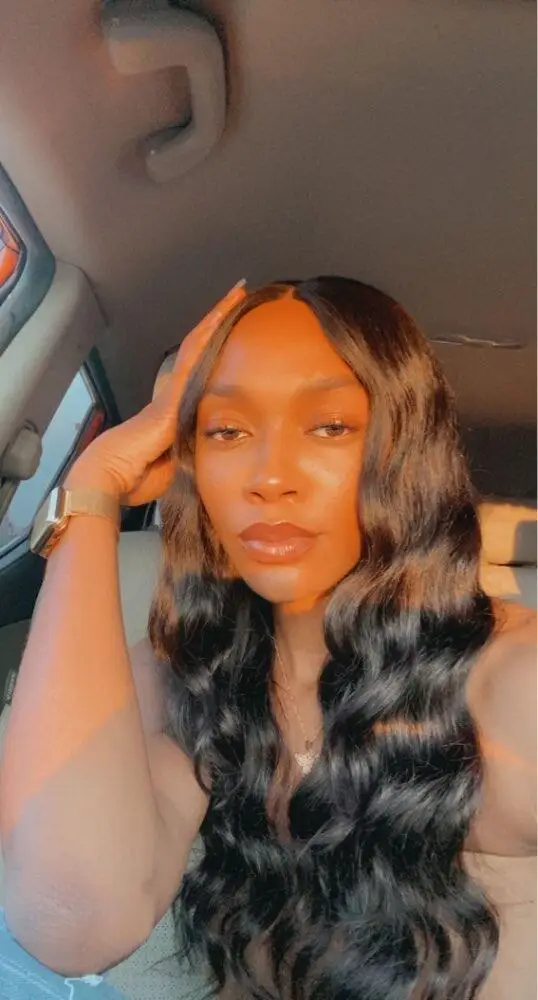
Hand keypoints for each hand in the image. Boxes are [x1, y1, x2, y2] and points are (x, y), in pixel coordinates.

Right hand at [65, 280, 246, 504]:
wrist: (109, 477)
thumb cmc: (135, 477)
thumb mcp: (172, 467)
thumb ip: (189, 454)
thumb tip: (205, 453)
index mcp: (171, 414)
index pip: (197, 376)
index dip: (212, 353)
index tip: (229, 335)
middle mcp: (171, 395)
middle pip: (198, 350)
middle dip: (217, 324)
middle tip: (238, 295)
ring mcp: (171, 391)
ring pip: (198, 345)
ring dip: (217, 318)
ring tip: (237, 293)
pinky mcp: (172, 394)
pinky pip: (195, 355)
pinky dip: (210, 334)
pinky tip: (224, 315)